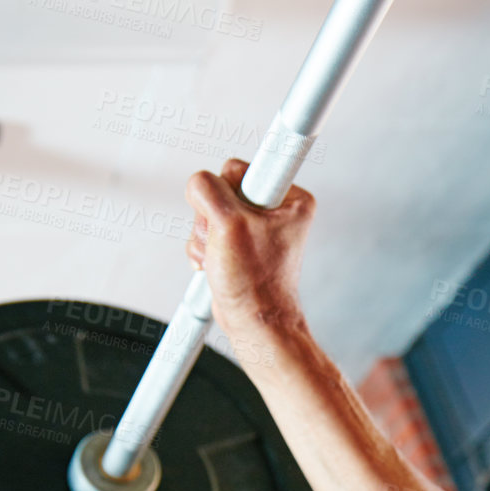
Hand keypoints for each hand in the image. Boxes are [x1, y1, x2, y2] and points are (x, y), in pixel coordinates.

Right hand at [185, 159, 316, 341]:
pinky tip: (213, 264)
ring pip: (209, 211)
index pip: (238, 169)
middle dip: (211, 218)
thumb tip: (199, 181)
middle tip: (224, 243)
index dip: (225, 193)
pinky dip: (203, 247)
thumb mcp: (229, 225)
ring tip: (220, 258)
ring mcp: (254, 225)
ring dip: (204, 235)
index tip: (234, 217)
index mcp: (289, 198)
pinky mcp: (238, 240)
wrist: (253, 321)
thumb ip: (209, 190)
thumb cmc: (255, 283)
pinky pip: (206, 229)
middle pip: (219, 189)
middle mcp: (275, 208)